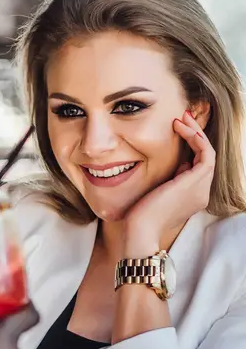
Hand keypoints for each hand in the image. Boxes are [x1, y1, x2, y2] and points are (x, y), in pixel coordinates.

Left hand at [124, 110, 214, 253]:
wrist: (140, 230)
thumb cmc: (140, 217)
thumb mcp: (156, 196)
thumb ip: (169, 183)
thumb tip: (179, 167)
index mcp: (192, 199)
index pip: (197, 168)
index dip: (190, 149)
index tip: (176, 134)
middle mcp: (201, 193)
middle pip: (205, 158)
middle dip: (195, 136)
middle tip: (182, 118)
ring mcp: (201, 188)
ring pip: (208, 153)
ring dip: (196, 132)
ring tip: (182, 118)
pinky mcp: (197, 181)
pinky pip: (205, 152)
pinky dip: (195, 137)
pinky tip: (180, 127)